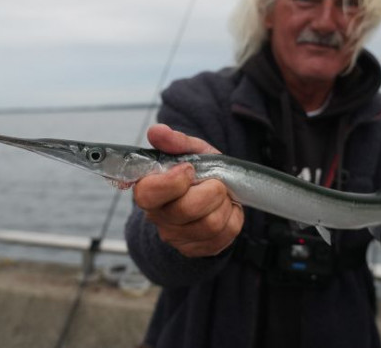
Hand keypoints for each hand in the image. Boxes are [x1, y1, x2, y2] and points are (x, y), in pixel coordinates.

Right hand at [132, 124, 243, 257]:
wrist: (211, 196)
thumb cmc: (198, 172)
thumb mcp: (190, 151)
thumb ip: (175, 141)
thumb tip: (157, 131)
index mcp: (148, 191)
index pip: (149, 193)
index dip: (173, 181)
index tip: (190, 169)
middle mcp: (158, 218)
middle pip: (186, 210)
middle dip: (210, 191)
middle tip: (215, 182)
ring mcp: (177, 237)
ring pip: (209, 225)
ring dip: (224, 205)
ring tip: (221, 196)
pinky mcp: (197, 249)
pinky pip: (224, 236)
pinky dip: (232, 218)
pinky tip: (225, 210)